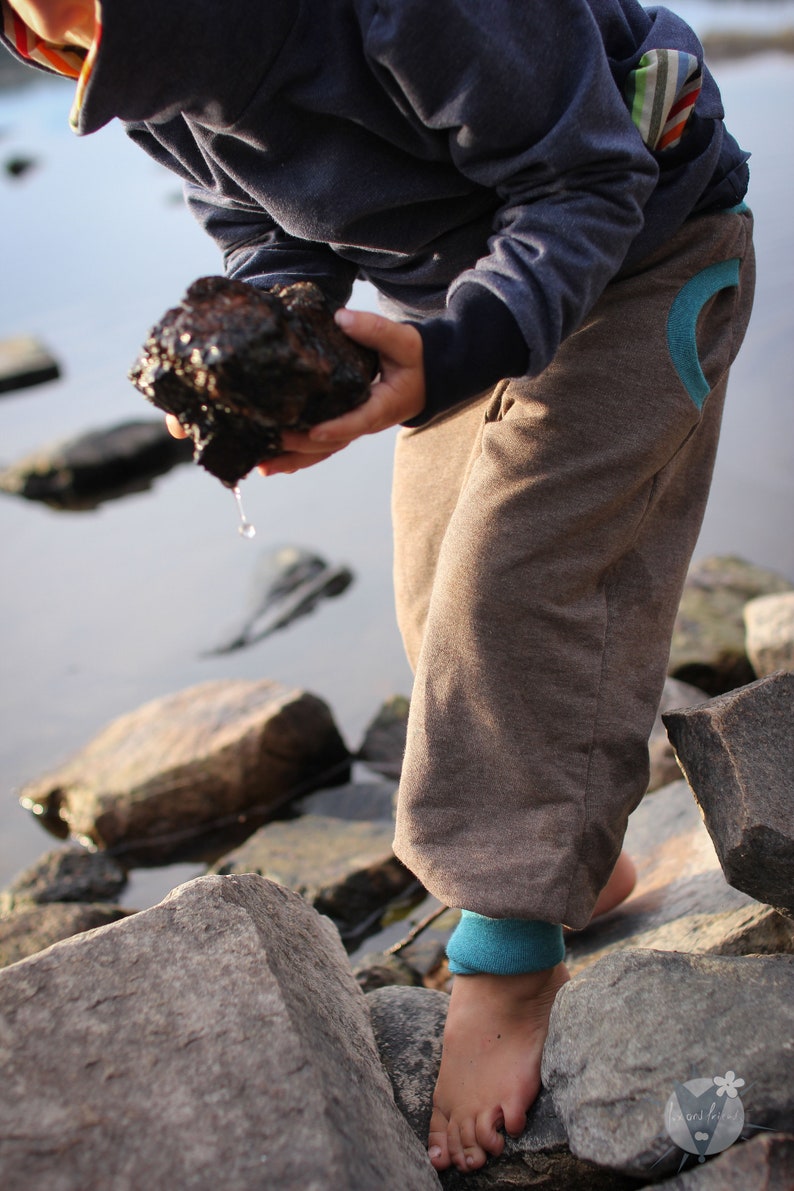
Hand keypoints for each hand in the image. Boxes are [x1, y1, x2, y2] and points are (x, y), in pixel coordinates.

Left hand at [258, 309, 424, 475]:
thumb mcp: (404, 341)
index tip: (312, 432)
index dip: (336, 428)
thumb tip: (341, 318)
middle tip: (273, 442)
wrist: (425, 376)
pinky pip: (319, 446)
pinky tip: (269, 461)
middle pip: (332, 444)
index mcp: (382, 406)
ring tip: (261, 465)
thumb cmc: (414, 359)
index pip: (358, 421)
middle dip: (302, 447)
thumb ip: (375, 330)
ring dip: (293, 460)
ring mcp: (353, 428)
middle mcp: (365, 423)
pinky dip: (296, 456)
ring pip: (322, 451)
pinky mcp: (343, 426)